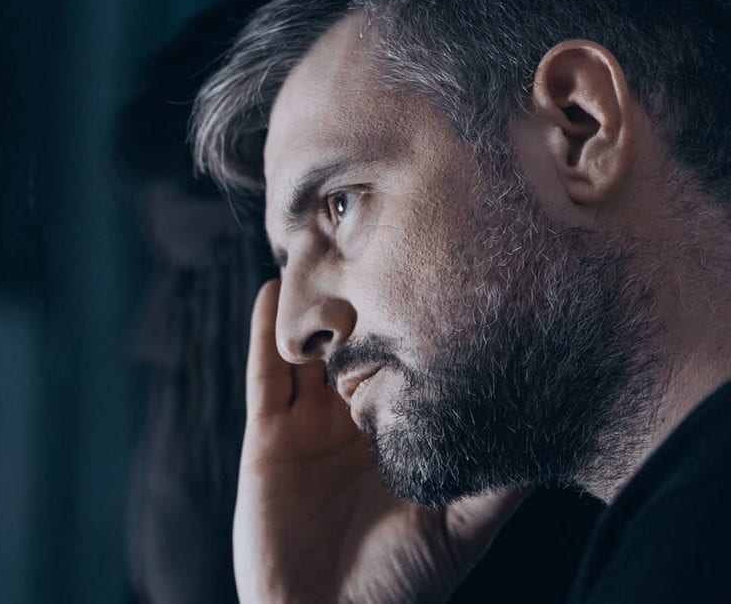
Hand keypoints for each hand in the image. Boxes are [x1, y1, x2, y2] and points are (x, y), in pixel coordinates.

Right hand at [233, 279, 527, 602]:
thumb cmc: (399, 584)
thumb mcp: (462, 528)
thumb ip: (497, 481)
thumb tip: (548, 432)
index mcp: (396, 440)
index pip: (405, 369)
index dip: (415, 326)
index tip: (437, 276)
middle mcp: (351, 427)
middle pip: (355, 350)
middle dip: (366, 304)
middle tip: (381, 244)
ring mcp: (307, 429)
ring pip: (309, 352)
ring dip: (316, 306)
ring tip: (330, 249)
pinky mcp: (267, 438)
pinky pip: (265, 375)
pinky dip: (267, 333)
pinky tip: (276, 288)